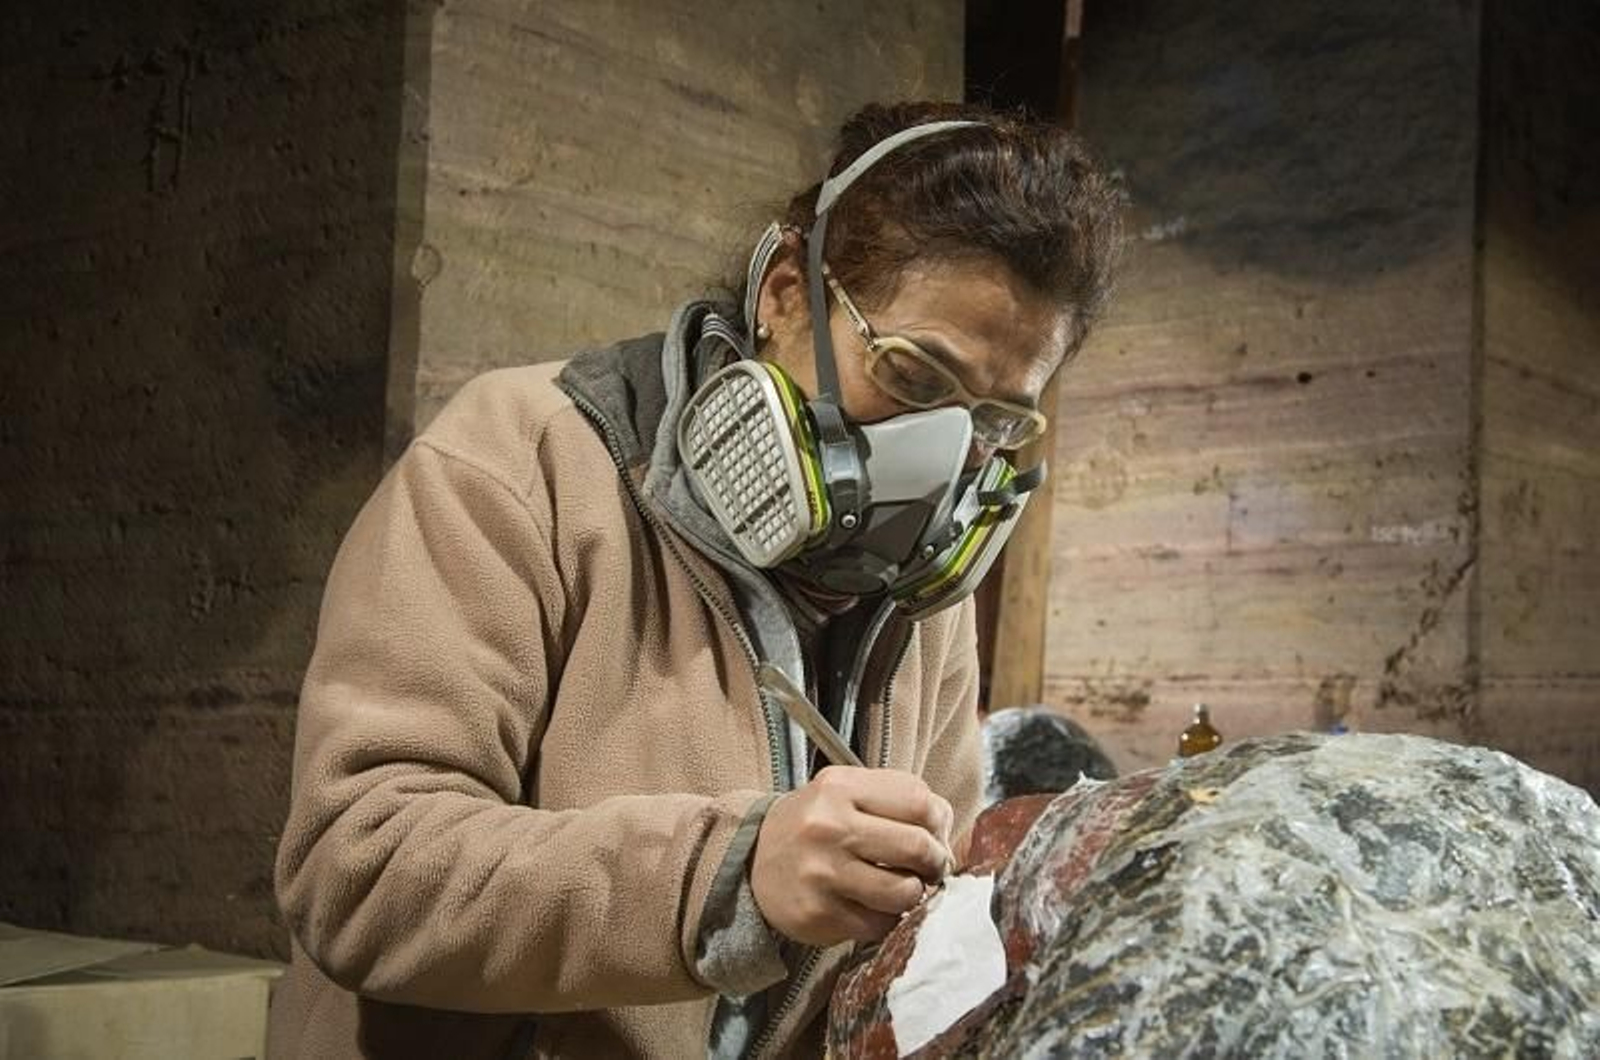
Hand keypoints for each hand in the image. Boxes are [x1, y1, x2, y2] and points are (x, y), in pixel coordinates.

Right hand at [750, 766, 954, 946]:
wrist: (750, 860)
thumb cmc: (813, 826)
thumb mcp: (844, 792)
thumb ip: (896, 800)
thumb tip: (947, 837)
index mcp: (840, 787)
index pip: (921, 802)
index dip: (939, 825)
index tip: (934, 836)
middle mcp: (829, 827)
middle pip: (918, 847)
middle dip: (935, 863)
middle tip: (929, 869)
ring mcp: (822, 873)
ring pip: (904, 891)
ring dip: (913, 894)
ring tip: (899, 888)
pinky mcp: (819, 914)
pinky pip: (880, 924)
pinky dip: (886, 919)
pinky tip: (870, 906)